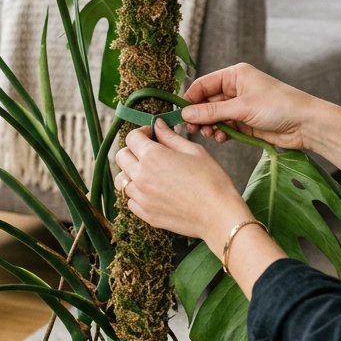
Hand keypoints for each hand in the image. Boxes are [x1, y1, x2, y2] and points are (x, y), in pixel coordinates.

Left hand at [113, 120, 248, 244]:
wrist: (218, 215)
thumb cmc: (211, 180)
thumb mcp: (194, 151)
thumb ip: (170, 137)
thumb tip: (157, 125)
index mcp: (152, 156)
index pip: (131, 138)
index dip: (142, 133)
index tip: (152, 135)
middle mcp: (141, 176)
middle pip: (121, 157)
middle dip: (133, 151)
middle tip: (150, 153)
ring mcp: (141, 197)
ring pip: (122, 180)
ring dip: (132, 173)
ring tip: (151, 174)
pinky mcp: (145, 214)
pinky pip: (130, 200)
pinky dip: (137, 194)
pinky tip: (153, 192)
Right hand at [180, 62, 319, 151]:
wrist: (306, 124)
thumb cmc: (278, 106)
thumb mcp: (241, 108)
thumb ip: (211, 112)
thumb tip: (185, 113)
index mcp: (235, 75)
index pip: (203, 85)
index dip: (190, 99)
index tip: (180, 115)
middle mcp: (236, 88)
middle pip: (206, 102)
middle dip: (199, 116)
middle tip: (193, 130)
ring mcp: (240, 106)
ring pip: (215, 116)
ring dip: (210, 126)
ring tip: (210, 135)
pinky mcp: (245, 122)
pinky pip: (225, 127)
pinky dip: (221, 133)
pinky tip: (222, 138)